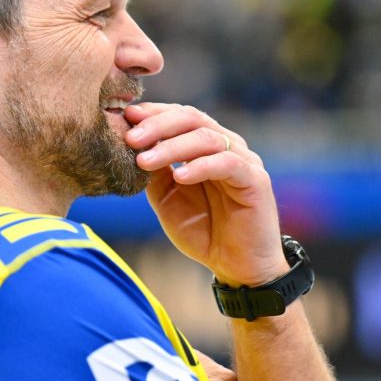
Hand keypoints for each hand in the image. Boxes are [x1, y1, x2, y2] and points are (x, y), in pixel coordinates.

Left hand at [124, 103, 287, 286]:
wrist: (236, 266)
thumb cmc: (202, 230)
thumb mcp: (167, 197)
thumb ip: (155, 171)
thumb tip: (131, 144)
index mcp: (204, 145)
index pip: (179, 116)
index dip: (152, 113)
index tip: (124, 117)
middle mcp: (225, 145)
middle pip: (191, 119)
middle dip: (157, 125)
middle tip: (131, 138)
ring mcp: (243, 160)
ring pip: (206, 138)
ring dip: (172, 147)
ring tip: (144, 161)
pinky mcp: (255, 180)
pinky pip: (227, 163)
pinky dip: (201, 167)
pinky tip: (180, 177)